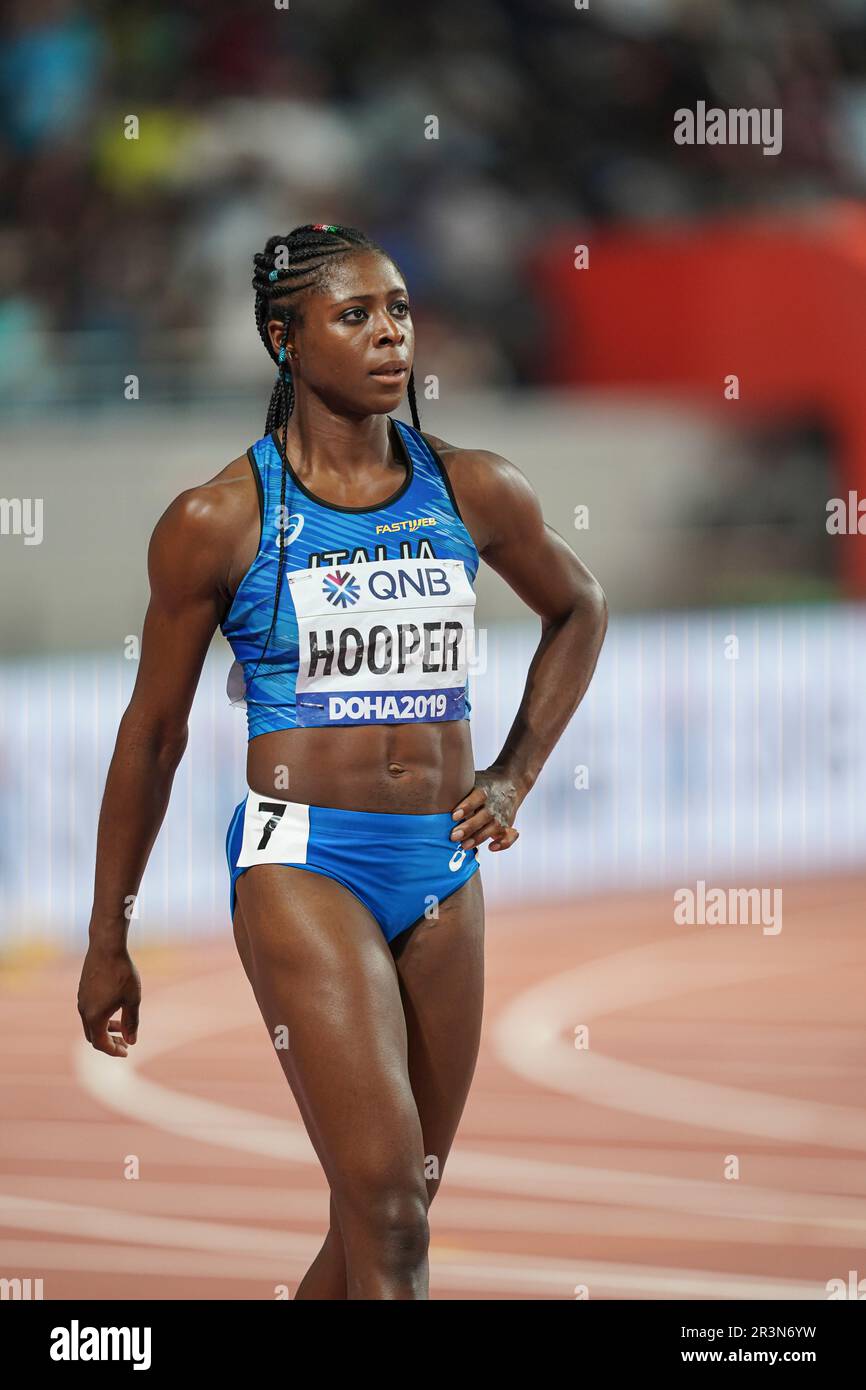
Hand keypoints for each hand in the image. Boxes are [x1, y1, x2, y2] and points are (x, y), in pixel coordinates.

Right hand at [77, 942, 140, 1056]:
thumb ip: (131, 1022)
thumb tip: (131, 1041)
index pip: (101, 1044)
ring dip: (105, 1028)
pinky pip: (89, 1011)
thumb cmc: (122, 973)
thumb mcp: (132, 999)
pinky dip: (100, 1017)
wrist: (106, 946)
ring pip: (91, 1023)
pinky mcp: (82, 990)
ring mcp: (81, 1000)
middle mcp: (84, 1010)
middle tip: (125, 1042)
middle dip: (109, 1042)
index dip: (114, 1051)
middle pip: (93, 1036)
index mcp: (94, 1017)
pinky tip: (114, 1008)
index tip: (127, 1051)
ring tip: (122, 1025)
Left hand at [450, 766, 522, 852]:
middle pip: (484, 816)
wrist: (510, 783)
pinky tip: (491, 847)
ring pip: (494, 828)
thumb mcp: (471, 781)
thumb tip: (430, 795)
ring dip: (479, 838)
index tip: (453, 816)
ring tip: (464, 846)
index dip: (466, 807)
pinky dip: (503, 843)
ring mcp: (502, 815)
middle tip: (453, 836)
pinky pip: (510, 836)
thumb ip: (457, 790)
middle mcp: (494, 804)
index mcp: (484, 790)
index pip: (477, 797)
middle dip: (469, 827)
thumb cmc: (483, 784)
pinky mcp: (507, 825)